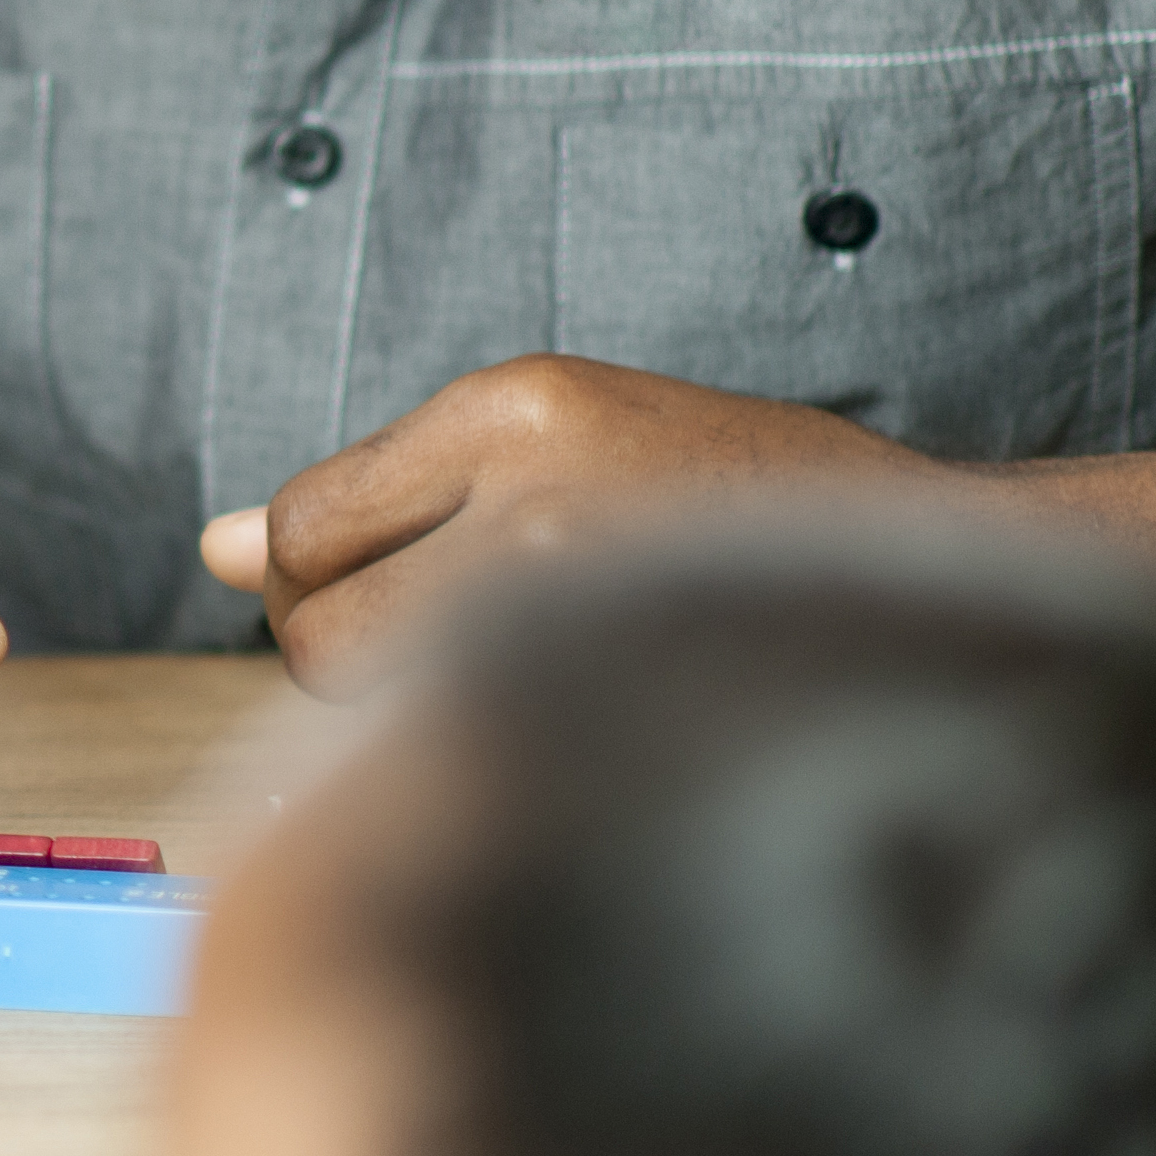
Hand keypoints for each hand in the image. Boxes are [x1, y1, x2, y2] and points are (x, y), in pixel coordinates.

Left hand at [205, 354, 941, 682]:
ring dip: (401, 711)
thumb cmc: (737, 505)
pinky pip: (454, 744)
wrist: (946, 566)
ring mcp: (580, 587)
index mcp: (515, 401)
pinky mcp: (621, 669)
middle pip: (310, 620)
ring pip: (371, 696)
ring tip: (510, 682)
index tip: (377, 604)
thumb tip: (208, 548)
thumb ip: (386, 494)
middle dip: (338, 656)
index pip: (301, 522)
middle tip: (436, 659)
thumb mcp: (561, 443)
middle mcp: (534, 484)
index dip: (311, 583)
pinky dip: (466, 754)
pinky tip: (547, 728)